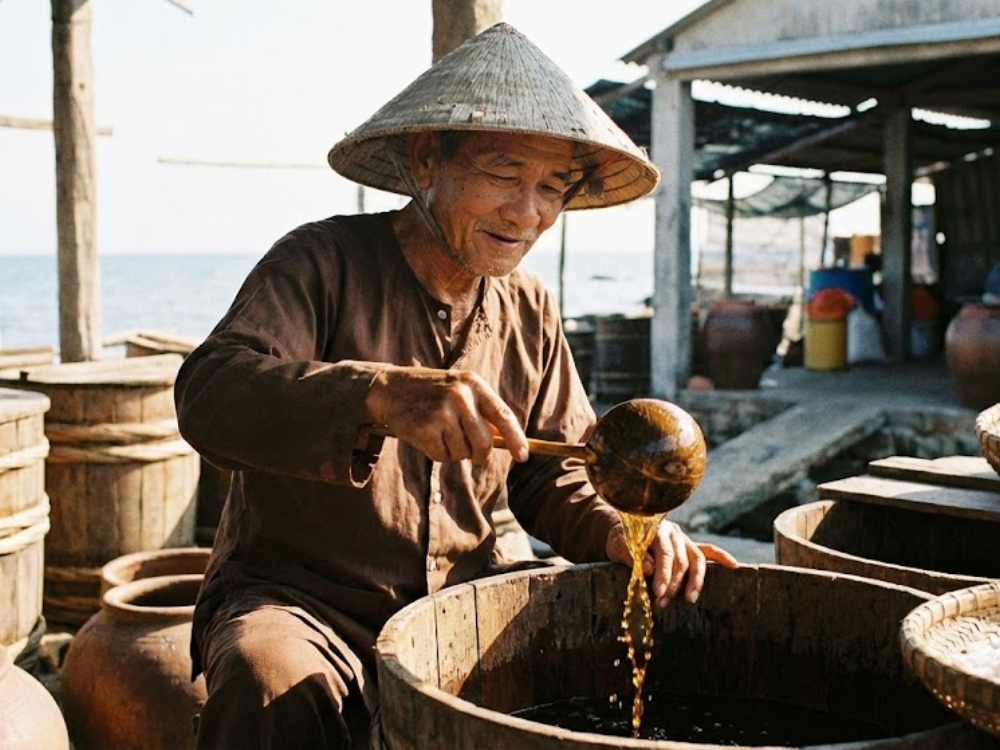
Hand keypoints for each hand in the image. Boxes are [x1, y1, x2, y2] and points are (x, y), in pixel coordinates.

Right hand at [363, 365, 528, 463]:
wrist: (391, 388)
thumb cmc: (432, 392)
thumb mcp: (460, 389)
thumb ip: (483, 410)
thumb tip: (506, 440)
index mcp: (474, 384)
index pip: (503, 416)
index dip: (516, 439)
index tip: (522, 456)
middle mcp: (460, 396)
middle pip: (484, 443)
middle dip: (479, 455)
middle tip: (471, 454)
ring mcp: (442, 413)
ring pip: (462, 453)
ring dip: (454, 452)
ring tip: (440, 433)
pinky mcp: (425, 429)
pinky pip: (442, 456)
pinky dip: (437, 453)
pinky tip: (427, 436)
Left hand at [606, 519, 738, 607]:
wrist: (623, 531)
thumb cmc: (620, 541)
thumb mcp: (617, 546)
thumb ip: (631, 556)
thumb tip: (650, 569)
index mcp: (655, 528)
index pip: (665, 553)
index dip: (663, 574)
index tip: (659, 593)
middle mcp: (673, 531)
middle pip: (681, 559)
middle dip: (674, 584)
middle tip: (662, 603)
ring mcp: (683, 538)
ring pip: (697, 559)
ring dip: (695, 581)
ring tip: (690, 599)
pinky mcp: (689, 544)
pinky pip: (708, 550)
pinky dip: (721, 556)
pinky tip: (733, 566)